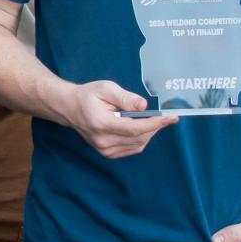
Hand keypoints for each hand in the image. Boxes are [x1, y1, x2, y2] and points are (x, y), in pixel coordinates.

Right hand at [50, 78, 173, 156]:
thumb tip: (144, 107)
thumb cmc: (88, 96)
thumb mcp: (106, 88)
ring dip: (149, 133)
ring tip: (151, 120)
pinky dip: (141, 139)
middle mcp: (102, 140)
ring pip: (138, 145)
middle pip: (139, 138)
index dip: (155, 124)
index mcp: (101, 124)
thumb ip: (125, 98)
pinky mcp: (107, 153)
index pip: (134, 129)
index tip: (171, 117)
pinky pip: (132, 149)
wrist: (70, 108)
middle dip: (156, 127)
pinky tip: (141, 128)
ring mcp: (104, 149)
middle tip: (166, 116)